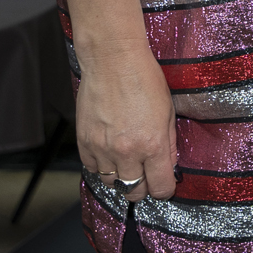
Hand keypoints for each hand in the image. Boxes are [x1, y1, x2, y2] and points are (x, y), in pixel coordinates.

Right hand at [73, 45, 177, 202]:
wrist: (113, 62)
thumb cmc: (144, 80)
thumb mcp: (168, 112)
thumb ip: (169, 144)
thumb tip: (168, 165)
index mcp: (152, 145)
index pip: (160, 187)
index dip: (165, 189)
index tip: (165, 186)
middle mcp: (126, 152)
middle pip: (133, 191)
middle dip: (143, 188)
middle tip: (147, 177)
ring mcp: (102, 149)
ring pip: (111, 183)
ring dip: (121, 177)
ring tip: (128, 163)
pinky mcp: (84, 142)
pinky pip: (92, 168)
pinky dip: (102, 166)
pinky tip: (110, 153)